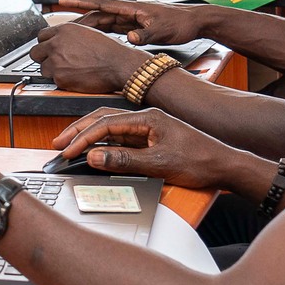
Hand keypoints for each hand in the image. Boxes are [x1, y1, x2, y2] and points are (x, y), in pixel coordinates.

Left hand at [29, 21, 150, 94]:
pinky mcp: (60, 77)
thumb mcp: (87, 32)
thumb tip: (57, 40)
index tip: (48, 49)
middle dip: (43, 58)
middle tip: (54, 62)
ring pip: (43, 68)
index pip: (41, 36)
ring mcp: (56, 61)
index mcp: (64, 30)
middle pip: (35, 52)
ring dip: (52, 71)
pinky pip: (53, 81)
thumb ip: (68, 36)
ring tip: (69, 70)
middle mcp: (57, 43)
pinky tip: (75, 77)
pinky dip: (62, 81)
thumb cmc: (109, 50)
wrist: (119, 65)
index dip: (45, 44)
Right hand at [50, 107, 259, 193]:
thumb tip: (95, 158)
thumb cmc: (200, 161)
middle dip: (78, 131)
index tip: (68, 150)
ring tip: (70, 145)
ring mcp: (148, 129)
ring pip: (110, 128)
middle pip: (103, 119)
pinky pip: (120, 138)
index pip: (105, 124)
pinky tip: (95, 151)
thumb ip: (124, 161)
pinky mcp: (151, 139)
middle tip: (59, 144)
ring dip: (89, 136)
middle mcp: (145, 119)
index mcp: (147, 118)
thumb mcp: (159, 164)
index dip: (84, 138)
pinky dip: (103, 144)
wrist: (226, 166)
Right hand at [56, 0, 212, 46]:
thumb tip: (129, 38)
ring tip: (72, 32)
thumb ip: (145, 34)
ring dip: (88, 25)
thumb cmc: (181, 23)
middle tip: (61, 23)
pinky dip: (101, 31)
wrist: (195, 22)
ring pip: (104, 21)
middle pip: (97, 13)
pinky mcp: (136, 25)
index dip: (81, 2)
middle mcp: (129, 11)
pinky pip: (112, 27)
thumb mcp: (163, 30)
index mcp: (132, 8)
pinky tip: (94, 38)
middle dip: (78, 16)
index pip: (101, 3)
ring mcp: (132, 18)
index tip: (63, 1)